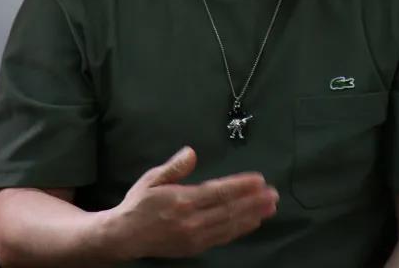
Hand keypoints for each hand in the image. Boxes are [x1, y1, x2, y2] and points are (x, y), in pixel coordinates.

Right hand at [104, 146, 277, 260]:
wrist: (124, 236)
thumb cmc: (139, 203)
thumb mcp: (152, 179)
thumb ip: (174, 167)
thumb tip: (191, 152)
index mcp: (181, 200)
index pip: (218, 192)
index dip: (241, 186)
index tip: (259, 180)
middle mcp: (191, 220)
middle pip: (229, 210)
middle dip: (254, 201)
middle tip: (274, 194)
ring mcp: (194, 237)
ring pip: (230, 225)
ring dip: (252, 216)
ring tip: (270, 207)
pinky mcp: (195, 247)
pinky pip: (223, 237)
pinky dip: (240, 229)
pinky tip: (252, 222)